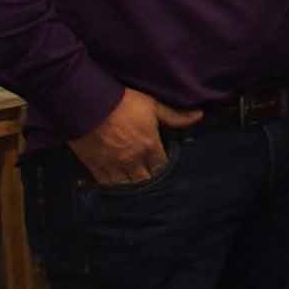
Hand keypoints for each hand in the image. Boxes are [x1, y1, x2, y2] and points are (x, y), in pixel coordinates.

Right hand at [68, 88, 200, 184]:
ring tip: (135, 182)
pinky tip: (116, 185)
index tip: (162, 163)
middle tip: (150, 175)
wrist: (90, 105)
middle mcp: (132, 159)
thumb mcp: (153, 105)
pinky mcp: (95, 166)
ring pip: (127, 185)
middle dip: (150, 178)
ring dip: (132, 184)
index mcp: (149, 145)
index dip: (163, 166)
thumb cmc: (123, 103)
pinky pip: (106, 183)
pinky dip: (113, 185)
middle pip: (145, 180)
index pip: (162, 166)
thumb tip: (199, 115)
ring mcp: (113, 165)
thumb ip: (174, 116)